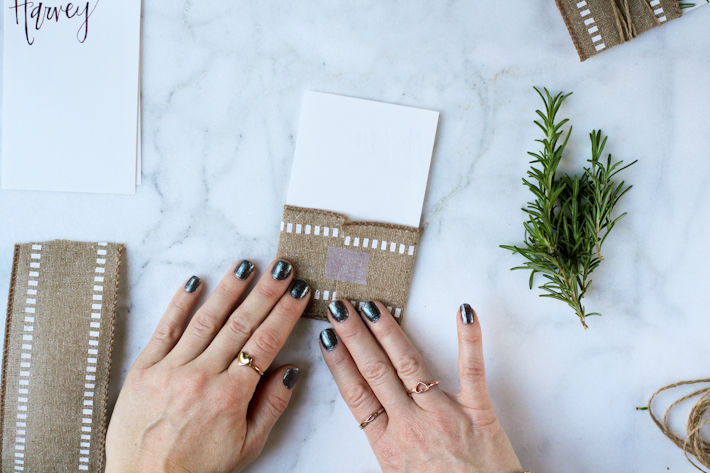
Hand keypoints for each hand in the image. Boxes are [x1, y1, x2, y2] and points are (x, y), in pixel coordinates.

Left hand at [105, 259, 309, 472]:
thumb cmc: (199, 468)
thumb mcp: (247, 447)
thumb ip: (272, 405)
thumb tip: (292, 369)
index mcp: (231, 395)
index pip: (266, 342)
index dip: (286, 313)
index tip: (300, 292)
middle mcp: (201, 375)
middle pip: (241, 323)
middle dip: (266, 291)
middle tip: (282, 267)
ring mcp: (170, 369)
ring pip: (206, 320)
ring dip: (229, 289)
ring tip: (247, 265)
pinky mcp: (144, 368)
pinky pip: (165, 328)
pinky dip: (180, 303)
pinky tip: (195, 281)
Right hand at [320, 301, 522, 472]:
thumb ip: (382, 447)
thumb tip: (365, 417)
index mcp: (388, 445)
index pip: (355, 394)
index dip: (339, 362)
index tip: (327, 337)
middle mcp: (411, 425)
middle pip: (375, 371)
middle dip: (354, 336)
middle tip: (340, 307)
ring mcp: (444, 415)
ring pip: (409, 364)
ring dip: (388, 331)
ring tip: (372, 306)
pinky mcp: (478, 411)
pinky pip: (472, 369)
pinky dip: (468, 339)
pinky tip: (463, 311)